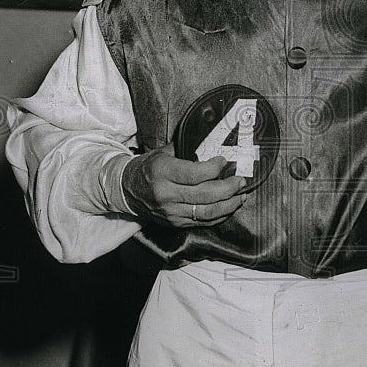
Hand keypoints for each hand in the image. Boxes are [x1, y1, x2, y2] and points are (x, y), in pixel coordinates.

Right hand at [121, 142, 246, 227]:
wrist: (125, 190)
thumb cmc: (148, 167)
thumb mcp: (163, 152)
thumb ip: (187, 149)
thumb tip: (213, 143)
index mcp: (163, 172)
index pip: (195, 174)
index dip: (214, 168)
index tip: (224, 161)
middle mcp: (166, 194)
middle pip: (205, 195)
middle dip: (229, 188)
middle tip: (241, 180)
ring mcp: (171, 212)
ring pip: (207, 212)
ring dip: (229, 204)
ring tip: (241, 195)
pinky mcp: (174, 223)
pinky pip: (202, 222)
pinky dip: (220, 216)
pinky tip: (230, 207)